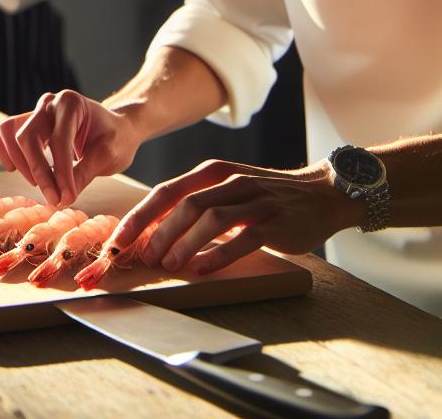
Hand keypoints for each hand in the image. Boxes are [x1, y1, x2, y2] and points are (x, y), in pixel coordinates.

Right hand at [0, 90, 141, 207]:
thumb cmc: (116, 139)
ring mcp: (36, 111)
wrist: (116, 128)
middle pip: (28, 136)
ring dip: (20, 162)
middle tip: (53, 198)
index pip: (58, 140)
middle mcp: (50, 103)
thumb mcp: (108, 156)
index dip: (60, 173)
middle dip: (38, 171)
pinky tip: (14, 168)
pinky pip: (5, 133)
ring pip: (11, 132)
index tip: (65, 198)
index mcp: (72, 104)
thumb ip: (85, 173)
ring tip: (39, 184)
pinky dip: (5, 151)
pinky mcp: (28, 123)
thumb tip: (63, 197)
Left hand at [105, 159, 358, 275]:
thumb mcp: (228, 190)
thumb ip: (196, 205)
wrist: (323, 193)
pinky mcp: (276, 222)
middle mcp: (232, 181)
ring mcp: (255, 200)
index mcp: (214, 171)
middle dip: (159, 232)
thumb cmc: (267, 197)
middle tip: (144, 257)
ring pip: (211, 218)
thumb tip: (154, 233)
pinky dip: (219, 254)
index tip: (118, 239)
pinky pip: (243, 237)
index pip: (167, 192)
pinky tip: (202, 269)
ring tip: (169, 264)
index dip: (140, 216)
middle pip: (185, 204)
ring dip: (185, 243)